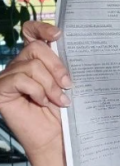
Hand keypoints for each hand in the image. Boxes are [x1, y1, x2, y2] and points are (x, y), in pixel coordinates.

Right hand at [0, 22, 70, 157]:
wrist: (56, 138)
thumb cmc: (64, 113)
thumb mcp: (66, 84)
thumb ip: (63, 65)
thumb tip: (67, 46)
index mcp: (36, 61)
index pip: (31, 33)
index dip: (41, 28)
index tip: (58, 34)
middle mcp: (19, 65)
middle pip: (36, 48)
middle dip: (56, 66)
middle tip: (68, 85)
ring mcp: (8, 77)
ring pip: (31, 66)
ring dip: (50, 85)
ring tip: (59, 100)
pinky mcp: (1, 90)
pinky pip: (20, 79)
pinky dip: (36, 91)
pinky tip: (42, 102)